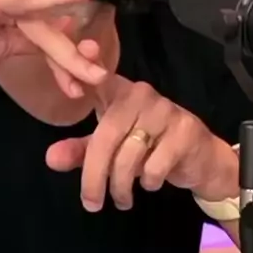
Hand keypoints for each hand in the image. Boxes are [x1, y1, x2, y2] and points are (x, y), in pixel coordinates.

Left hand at [46, 74, 237, 210]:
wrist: (201, 160)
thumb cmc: (150, 149)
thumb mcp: (111, 150)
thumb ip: (80, 152)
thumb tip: (50, 158)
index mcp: (119, 93)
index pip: (99, 76)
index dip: (88, 61)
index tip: (83, 49)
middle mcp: (141, 95)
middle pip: (106, 135)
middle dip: (94, 176)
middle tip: (91, 203)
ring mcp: (165, 111)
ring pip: (128, 155)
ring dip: (120, 186)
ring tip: (121, 199)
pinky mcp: (185, 131)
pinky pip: (154, 166)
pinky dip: (147, 182)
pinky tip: (150, 183)